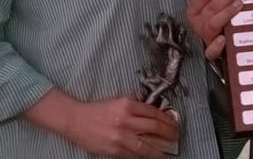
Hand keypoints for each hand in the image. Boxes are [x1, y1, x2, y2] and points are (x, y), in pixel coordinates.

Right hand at [25, 90, 176, 157]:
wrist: (76, 120)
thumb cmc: (98, 109)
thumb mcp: (119, 100)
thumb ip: (135, 104)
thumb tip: (153, 112)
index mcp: (128, 105)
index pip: (154, 112)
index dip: (166, 119)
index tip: (173, 123)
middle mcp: (125, 120)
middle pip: (153, 127)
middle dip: (168, 133)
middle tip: (175, 136)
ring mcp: (120, 136)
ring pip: (145, 145)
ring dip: (159, 150)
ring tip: (167, 151)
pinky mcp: (113, 149)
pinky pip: (132, 155)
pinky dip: (143, 156)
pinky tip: (150, 156)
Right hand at [186, 0, 243, 58]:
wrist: (219, 45)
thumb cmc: (217, 19)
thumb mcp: (215, 6)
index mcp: (194, 10)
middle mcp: (197, 23)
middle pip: (210, 8)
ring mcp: (205, 37)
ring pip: (213, 24)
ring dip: (226, 12)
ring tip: (240, 3)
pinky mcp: (213, 52)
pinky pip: (211, 52)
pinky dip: (216, 46)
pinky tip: (223, 39)